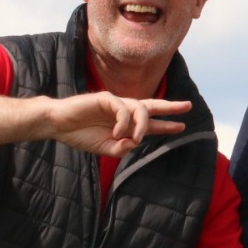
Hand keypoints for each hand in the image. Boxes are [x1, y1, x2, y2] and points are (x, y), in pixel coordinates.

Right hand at [48, 93, 189, 156]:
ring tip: (137, 137)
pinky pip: (123, 109)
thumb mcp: (104, 148)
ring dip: (142, 125)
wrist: (58, 125)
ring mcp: (116, 103)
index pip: (150, 122)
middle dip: (170, 107)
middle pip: (152, 106)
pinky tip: (117, 132)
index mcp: (125, 123)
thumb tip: (135, 143)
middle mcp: (124, 111)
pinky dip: (123, 122)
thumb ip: (121, 149)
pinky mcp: (106, 98)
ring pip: (140, 109)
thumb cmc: (80, 135)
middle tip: (188, 107)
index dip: (166, 125)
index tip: (181, 126)